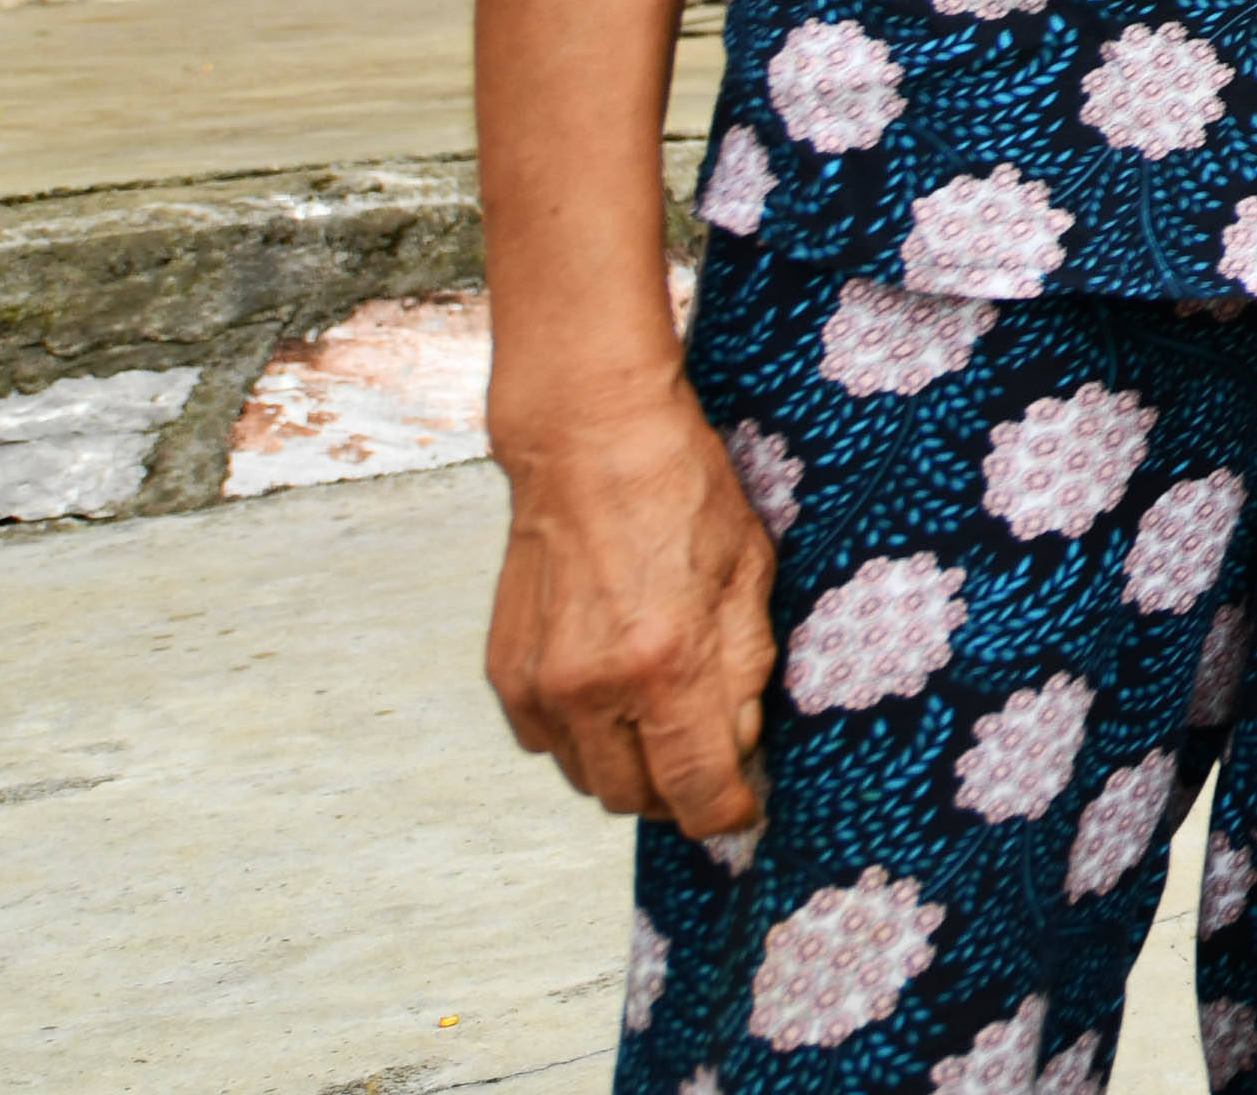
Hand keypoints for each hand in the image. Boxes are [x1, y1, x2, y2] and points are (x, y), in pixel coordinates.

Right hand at [485, 381, 774, 835]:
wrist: (589, 444)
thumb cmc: (683, 496)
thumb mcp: (750, 578)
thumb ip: (743, 674)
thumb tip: (738, 749)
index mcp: (665, 664)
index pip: (695, 790)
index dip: (726, 813)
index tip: (743, 810)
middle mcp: (591, 687)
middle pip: (635, 798)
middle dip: (678, 793)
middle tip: (709, 757)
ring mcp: (539, 685)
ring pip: (587, 779)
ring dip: (628, 766)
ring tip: (662, 715)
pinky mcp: (505, 674)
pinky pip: (547, 744)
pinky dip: (583, 737)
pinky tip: (613, 691)